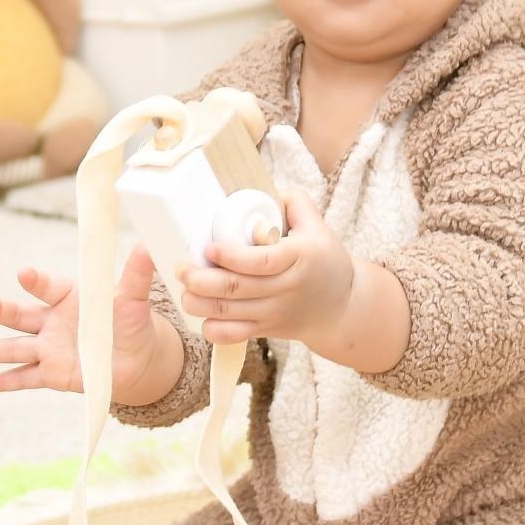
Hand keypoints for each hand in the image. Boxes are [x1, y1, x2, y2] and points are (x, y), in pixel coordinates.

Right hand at [0, 248, 173, 407]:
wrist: (136, 360)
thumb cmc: (132, 322)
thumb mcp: (134, 299)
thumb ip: (136, 276)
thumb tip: (146, 247)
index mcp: (68, 297)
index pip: (48, 287)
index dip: (36, 281)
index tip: (24, 273)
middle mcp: (52, 321)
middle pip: (21, 315)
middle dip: (2, 310)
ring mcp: (48, 348)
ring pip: (14, 348)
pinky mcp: (51, 373)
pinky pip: (24, 378)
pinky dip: (4, 381)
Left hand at [170, 191, 358, 353]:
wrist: (342, 308)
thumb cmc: (327, 262)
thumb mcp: (318, 227)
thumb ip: (293, 203)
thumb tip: (264, 188)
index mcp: (298, 259)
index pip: (260, 261)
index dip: (231, 256)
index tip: (209, 248)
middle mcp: (285, 288)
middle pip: (237, 289)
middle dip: (202, 281)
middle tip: (182, 268)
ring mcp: (274, 312)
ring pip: (230, 313)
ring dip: (200, 303)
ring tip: (184, 289)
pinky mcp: (267, 329)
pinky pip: (235, 335)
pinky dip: (214, 330)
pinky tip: (201, 316)